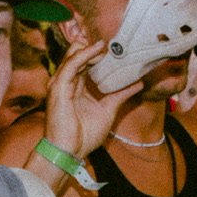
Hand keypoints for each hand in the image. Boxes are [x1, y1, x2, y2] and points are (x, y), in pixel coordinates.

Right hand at [44, 39, 141, 161]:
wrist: (69, 152)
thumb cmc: (84, 136)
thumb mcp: (108, 110)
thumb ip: (120, 94)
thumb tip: (138, 82)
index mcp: (75, 87)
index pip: (84, 63)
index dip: (97, 54)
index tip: (115, 48)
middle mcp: (66, 83)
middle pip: (77, 56)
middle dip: (93, 48)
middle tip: (112, 43)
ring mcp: (60, 84)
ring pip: (73, 56)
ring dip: (90, 49)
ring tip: (106, 44)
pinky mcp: (58, 87)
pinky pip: (71, 65)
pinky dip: (84, 55)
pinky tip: (97, 50)